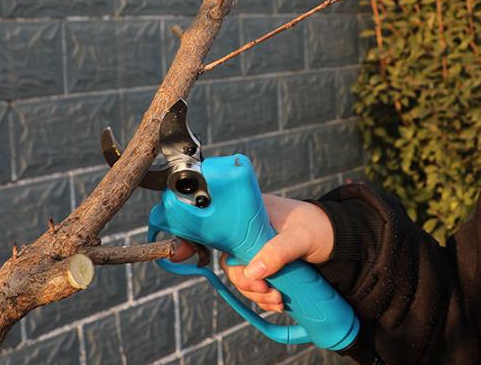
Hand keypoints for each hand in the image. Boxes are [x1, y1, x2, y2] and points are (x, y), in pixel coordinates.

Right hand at [171, 194, 333, 312]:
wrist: (340, 242)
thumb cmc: (318, 228)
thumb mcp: (299, 237)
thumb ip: (277, 251)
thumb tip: (252, 271)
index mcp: (248, 214)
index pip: (214, 222)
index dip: (191, 237)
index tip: (177, 252)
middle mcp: (246, 232)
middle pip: (227, 260)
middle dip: (243, 280)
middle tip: (265, 290)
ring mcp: (255, 250)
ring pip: (240, 276)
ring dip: (255, 293)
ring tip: (278, 299)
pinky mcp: (265, 266)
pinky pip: (254, 285)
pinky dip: (263, 297)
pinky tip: (278, 302)